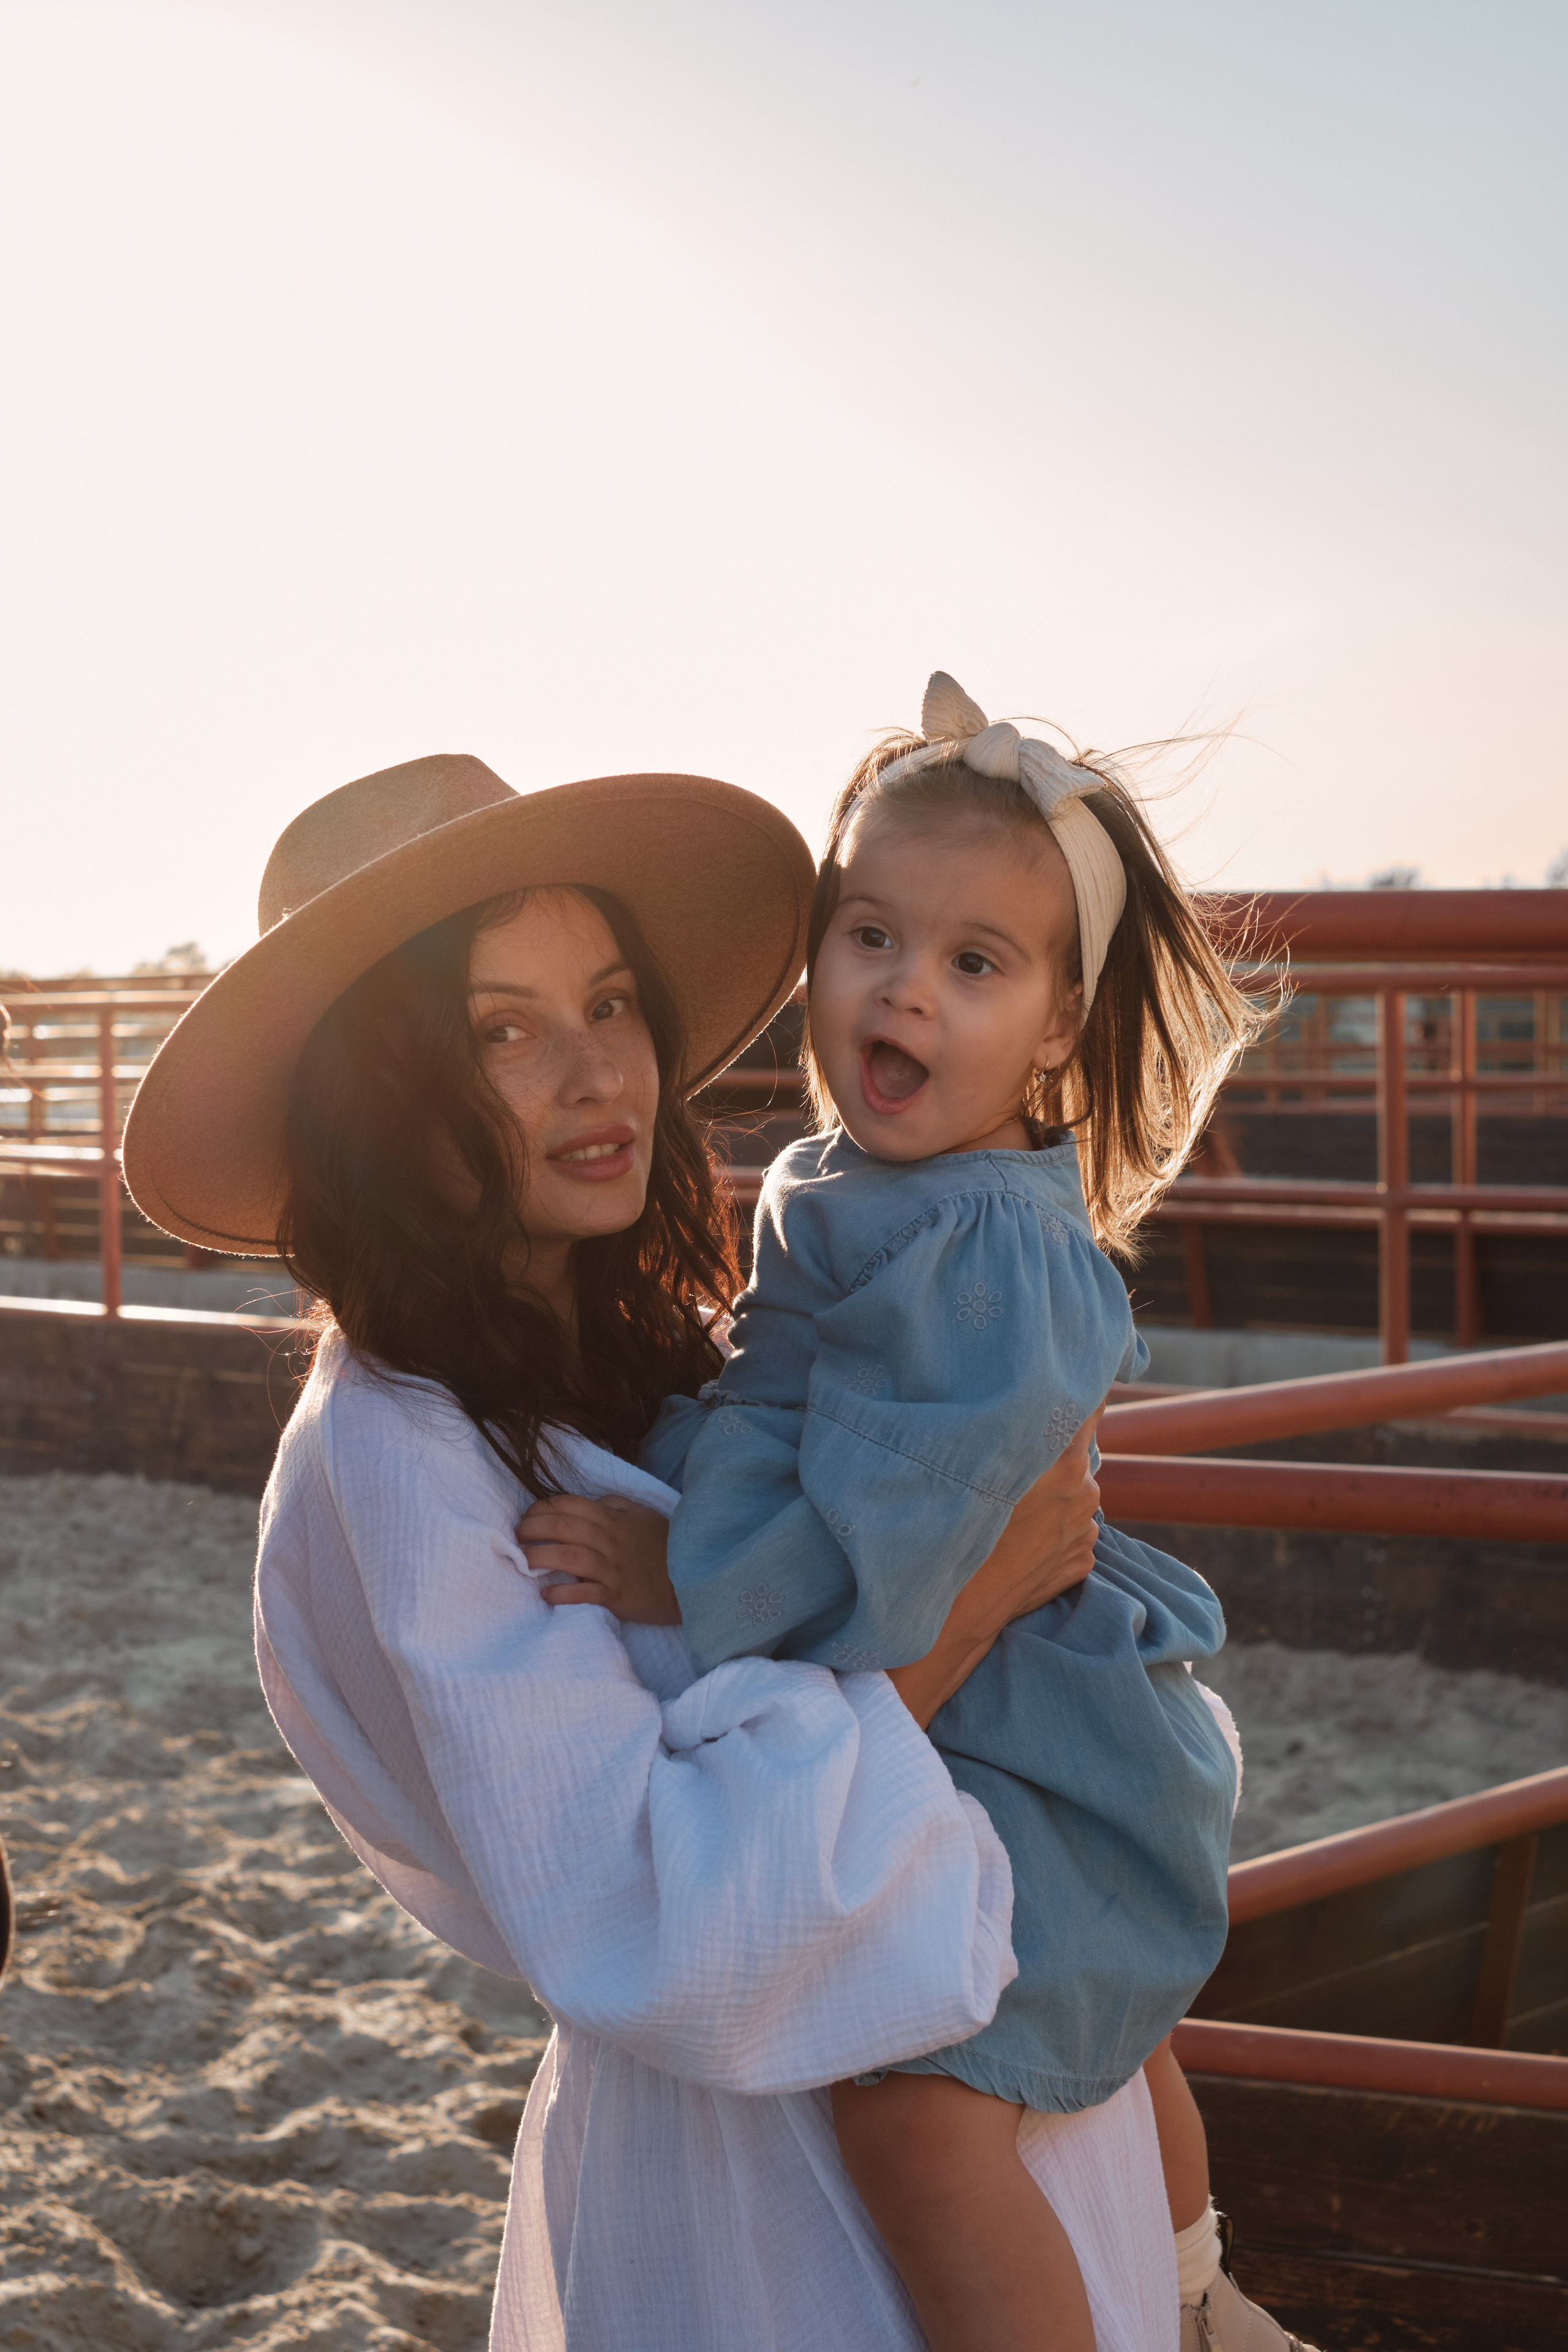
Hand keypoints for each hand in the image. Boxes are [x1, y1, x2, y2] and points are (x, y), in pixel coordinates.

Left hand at [516, 1495, 682, 1624]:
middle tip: (517, 1534)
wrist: (694, 1581)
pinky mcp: (618, 1597)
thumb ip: (617, 1505)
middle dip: (535, 1527)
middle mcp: (611, 1541)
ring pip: (571, 1558)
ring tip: (523, 1561)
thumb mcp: (645, 1516)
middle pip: (566, 1528)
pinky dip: (563, 1593)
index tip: (529, 1514)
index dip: (545, 1507)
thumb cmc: (666, 1547)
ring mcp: (614, 1570)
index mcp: (616, 1520)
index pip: (573, 1505)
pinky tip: (546, 1593)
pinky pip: (586, 1594)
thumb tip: (593, 1500)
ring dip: (541, 1557)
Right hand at [887, 1405, 1102, 1727]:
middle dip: (1051, 1454)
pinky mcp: (1082, 1561)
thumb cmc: (961, 1527)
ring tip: (1011, 1513)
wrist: (962, 1606)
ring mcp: (1087, 1530)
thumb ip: (1017, 1430)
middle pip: (1075, 1453)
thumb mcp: (983, 1463)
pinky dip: (1050, 1530)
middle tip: (1014, 1464)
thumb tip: (1033, 1399)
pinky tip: (1019, 1540)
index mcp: (1067, 1460)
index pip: (1090, 1405)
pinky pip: (1069, 1530)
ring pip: (1072, 1494)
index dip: (1079, 1391)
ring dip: (1052, 1495)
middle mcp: (1087, 1491)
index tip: (1067, 1384)